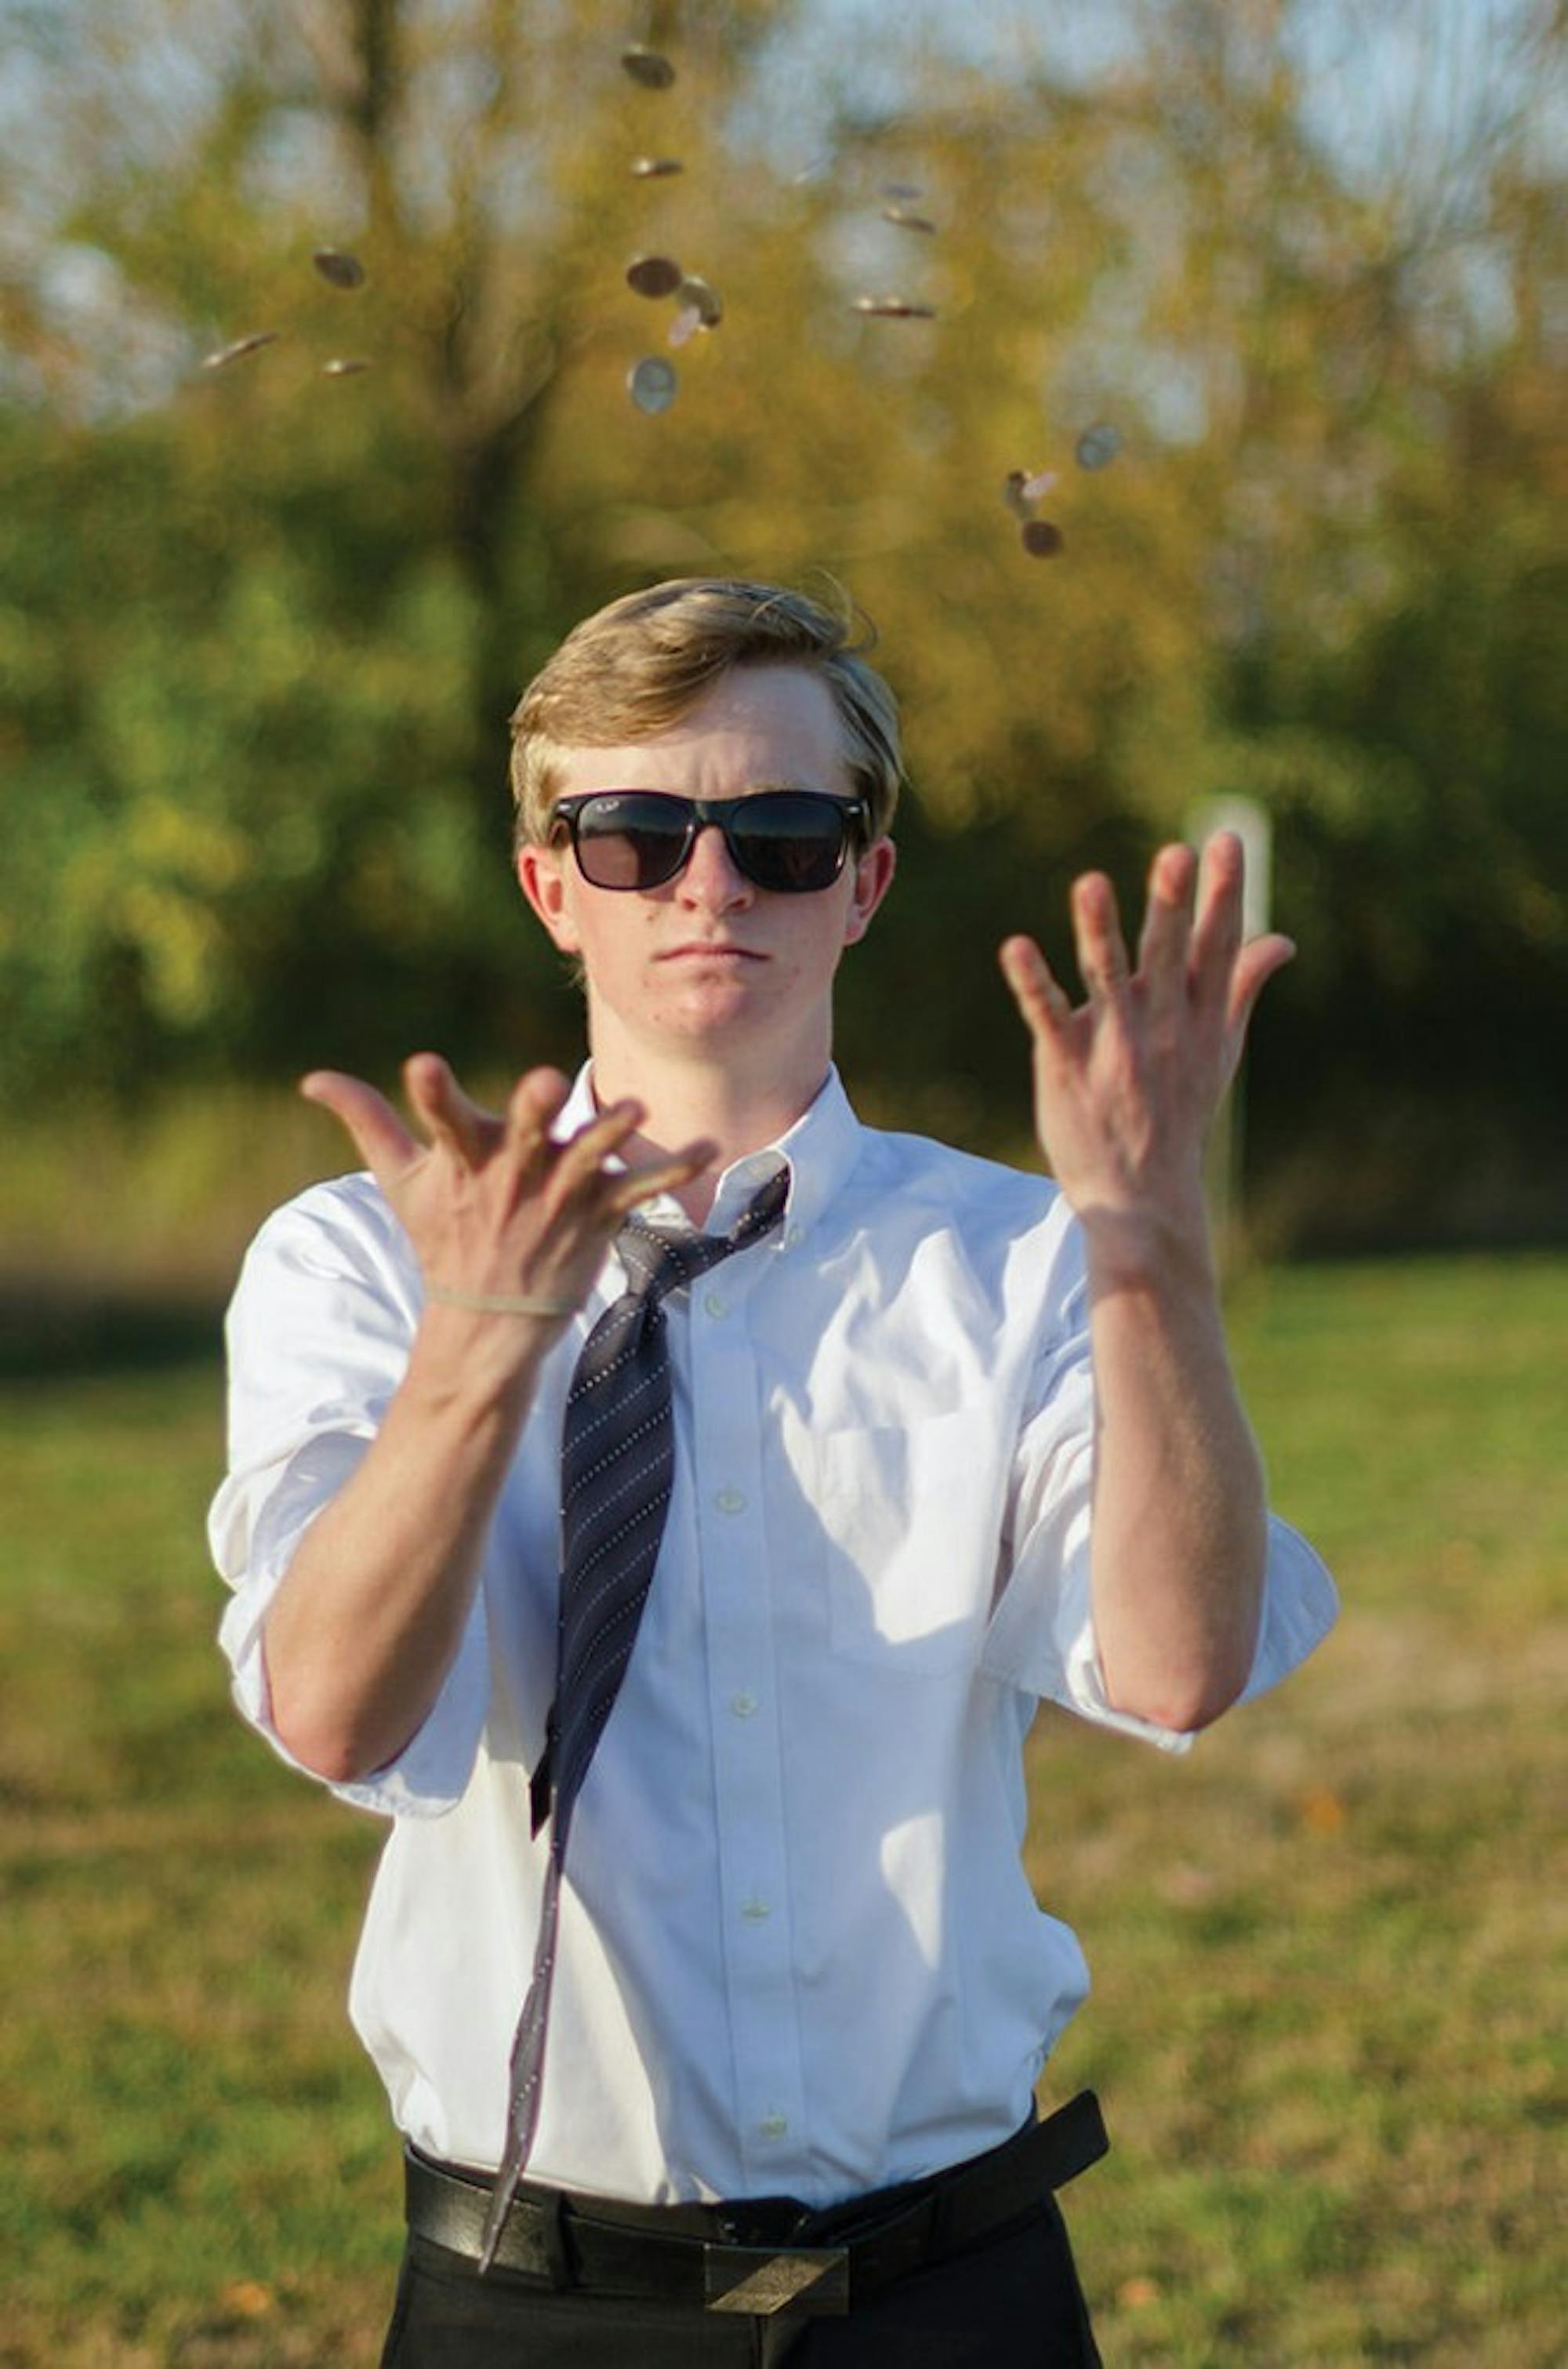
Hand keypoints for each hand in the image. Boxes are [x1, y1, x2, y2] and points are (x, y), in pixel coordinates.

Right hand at [300, 1056, 714, 1331]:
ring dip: (610, 1133)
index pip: (440, 1119)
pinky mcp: (598, 1216)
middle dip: (533, 1111)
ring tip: (635, 1105)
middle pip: (524, 1136)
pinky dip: (674, 1169)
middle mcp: (512, 1176)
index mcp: (464, 1160)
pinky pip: (640, 1189)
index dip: (428, 1093)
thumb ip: (367, 1121)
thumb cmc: (446, 1238)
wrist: (491, 1321)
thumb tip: (311, 1079)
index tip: (422, 1065)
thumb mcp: (402, 1182)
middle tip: (544, 1083)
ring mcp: (558, 1198)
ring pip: (587, 1158)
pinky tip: (711, 1147)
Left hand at [998, 833, 1293, 1256]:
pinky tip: (1015, 948)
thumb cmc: (1180, 1114)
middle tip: (1176, 854)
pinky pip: (1048, 1016)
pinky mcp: (1067, 1064)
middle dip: (1173, 905)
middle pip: (1168, 955)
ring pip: (1106, 978)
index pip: (1216, 946)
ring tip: (1091, 884)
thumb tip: (1282, 940)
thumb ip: (1241, 987)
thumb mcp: (1220, 1050)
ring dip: (1100, 932)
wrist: (1143, 1197)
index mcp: (1200, 1018)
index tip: (1226, 841)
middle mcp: (1161, 1027)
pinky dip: (1032, 983)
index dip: (1223, 893)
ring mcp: (1114, 1046)